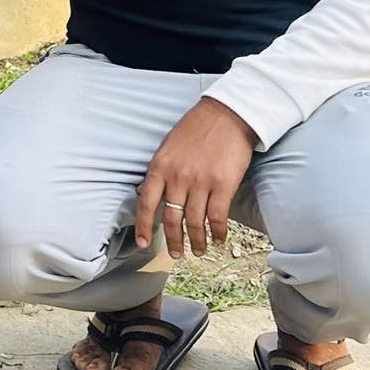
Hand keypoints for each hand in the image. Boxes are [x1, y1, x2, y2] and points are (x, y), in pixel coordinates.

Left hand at [135, 98, 257, 259]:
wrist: (226, 115)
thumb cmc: (196, 129)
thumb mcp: (167, 147)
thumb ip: (158, 171)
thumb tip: (146, 193)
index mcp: (160, 167)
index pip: (146, 204)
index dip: (144, 227)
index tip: (143, 243)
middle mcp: (178, 177)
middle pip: (172, 219)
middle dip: (174, 241)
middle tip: (177, 254)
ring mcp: (201, 182)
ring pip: (195, 222)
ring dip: (197, 241)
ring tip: (199, 250)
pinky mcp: (223, 184)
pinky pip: (218, 217)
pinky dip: (218, 232)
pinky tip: (218, 238)